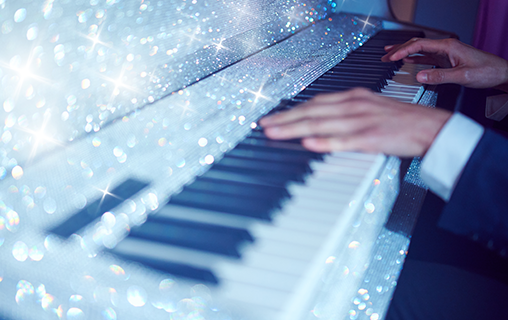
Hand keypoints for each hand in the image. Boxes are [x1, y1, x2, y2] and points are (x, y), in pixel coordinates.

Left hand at [259, 88, 451, 156]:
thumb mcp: (369, 108)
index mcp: (353, 98)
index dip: (291, 110)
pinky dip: (325, 142)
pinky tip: (309, 144)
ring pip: (321, 124)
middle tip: (264, 125)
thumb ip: (345, 112)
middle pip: (312, 112)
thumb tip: (321, 121)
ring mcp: (361, 121)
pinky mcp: (371, 137)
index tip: (274, 117)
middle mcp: (353, 106)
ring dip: (295, 129)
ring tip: (275, 133)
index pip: (315, 103)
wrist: (430, 126)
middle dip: (285, 119)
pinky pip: (343, 140)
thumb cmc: (399, 120)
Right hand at [381, 38, 507, 90]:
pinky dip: (414, 59)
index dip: (403, 51)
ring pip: (420, 50)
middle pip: (416, 45)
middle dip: (398, 50)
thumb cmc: (487, 72)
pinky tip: (406, 61)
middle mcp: (446, 47)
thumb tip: (419, 76)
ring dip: (404, 53)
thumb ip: (439, 76)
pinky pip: (426, 57)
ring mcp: (446, 53)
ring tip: (390, 57)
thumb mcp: (462, 76)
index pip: (419, 45)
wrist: (501, 73)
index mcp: (448, 46)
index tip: (391, 58)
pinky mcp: (447, 60)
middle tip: (384, 56)